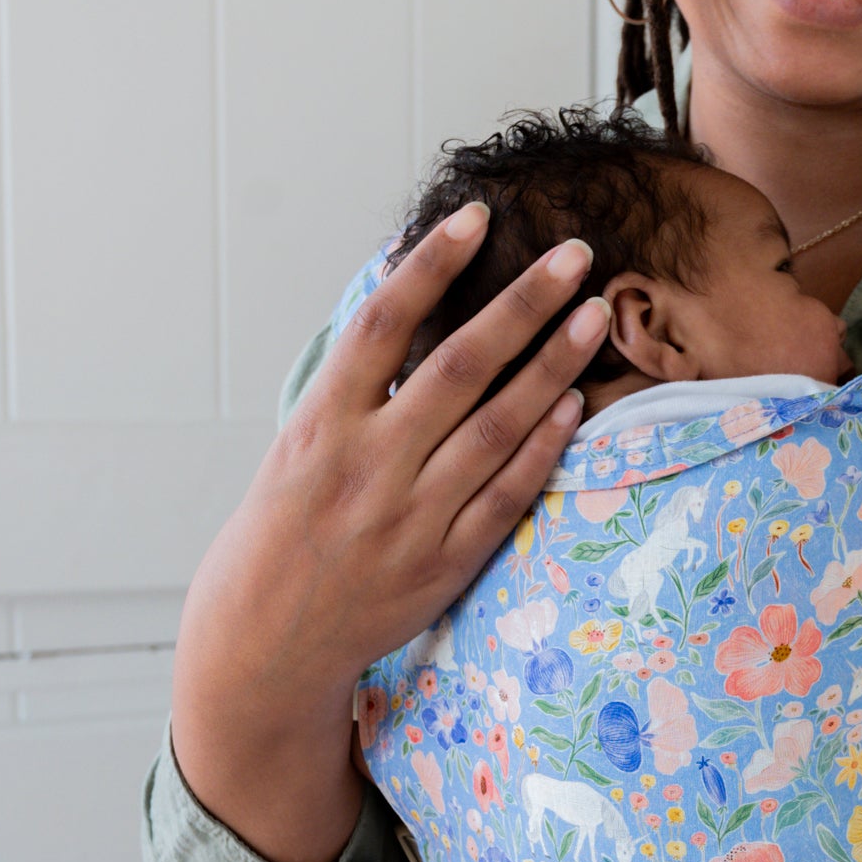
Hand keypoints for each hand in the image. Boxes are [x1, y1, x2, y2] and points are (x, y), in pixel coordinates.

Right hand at [171, 204, 605, 861]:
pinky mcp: (444, 564)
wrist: (266, 644)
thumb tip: (401, 310)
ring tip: (595, 317)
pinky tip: (577, 405)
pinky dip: (543, 449)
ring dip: (552, 367)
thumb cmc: (281, 534)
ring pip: (496, 427)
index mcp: (319, 426)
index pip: (381, 325)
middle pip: (459, 366)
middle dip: (522, 304)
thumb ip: (352, 391)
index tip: (476, 217)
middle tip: (576, 254)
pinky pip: (507, 496)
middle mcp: (367, 465)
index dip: (430, 266)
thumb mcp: (294, 450)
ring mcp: (410, 517)